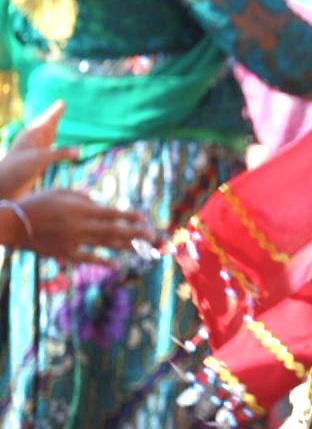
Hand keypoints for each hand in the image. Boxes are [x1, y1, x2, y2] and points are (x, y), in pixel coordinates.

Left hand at [0, 101, 75, 198]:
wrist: (3, 187)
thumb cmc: (17, 169)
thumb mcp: (39, 159)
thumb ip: (60, 153)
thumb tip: (79, 150)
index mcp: (33, 134)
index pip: (48, 119)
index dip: (55, 111)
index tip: (62, 102)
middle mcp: (34, 140)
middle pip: (47, 125)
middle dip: (54, 116)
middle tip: (61, 104)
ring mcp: (34, 151)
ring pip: (47, 137)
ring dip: (54, 131)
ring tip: (58, 124)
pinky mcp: (35, 162)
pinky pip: (48, 150)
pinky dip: (55, 147)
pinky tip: (57, 149)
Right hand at [13, 190, 153, 263]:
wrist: (13, 222)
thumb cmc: (38, 202)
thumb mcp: (62, 192)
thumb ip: (84, 198)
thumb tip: (102, 205)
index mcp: (81, 209)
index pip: (112, 214)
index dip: (130, 217)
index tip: (145, 219)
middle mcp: (80, 225)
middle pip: (113, 230)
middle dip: (134, 233)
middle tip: (152, 235)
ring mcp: (72, 240)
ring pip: (103, 244)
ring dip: (124, 246)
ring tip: (141, 248)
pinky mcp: (64, 252)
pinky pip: (86, 258)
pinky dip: (101, 261)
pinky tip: (115, 264)